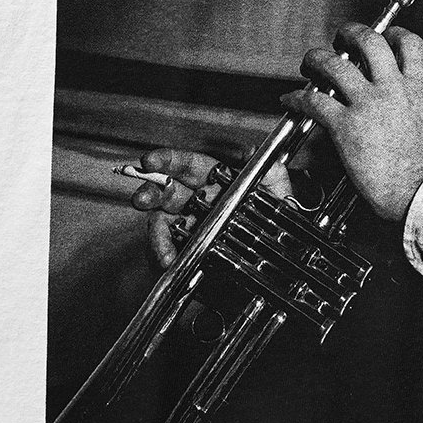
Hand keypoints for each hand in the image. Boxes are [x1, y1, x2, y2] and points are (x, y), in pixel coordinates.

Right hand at [129, 146, 295, 269]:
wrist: (275, 270)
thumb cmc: (275, 230)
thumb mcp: (280, 201)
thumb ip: (272, 175)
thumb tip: (253, 152)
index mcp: (217, 184)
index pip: (189, 166)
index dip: (169, 161)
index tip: (152, 160)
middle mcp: (198, 203)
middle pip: (167, 192)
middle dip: (150, 192)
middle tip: (142, 197)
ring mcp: (188, 228)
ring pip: (161, 224)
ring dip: (156, 234)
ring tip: (161, 248)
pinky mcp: (184, 253)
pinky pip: (166, 252)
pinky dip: (165, 257)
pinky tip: (170, 262)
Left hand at [281, 23, 422, 221]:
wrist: (421, 192)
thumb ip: (414, 107)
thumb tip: (402, 109)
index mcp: (418, 90)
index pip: (410, 45)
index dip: (394, 34)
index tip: (385, 35)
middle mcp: (393, 90)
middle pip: (369, 42)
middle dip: (351, 33)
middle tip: (341, 39)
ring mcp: (368, 105)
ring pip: (335, 65)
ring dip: (317, 59)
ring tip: (310, 62)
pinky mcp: (346, 126)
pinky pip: (314, 102)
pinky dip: (298, 99)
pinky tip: (291, 100)